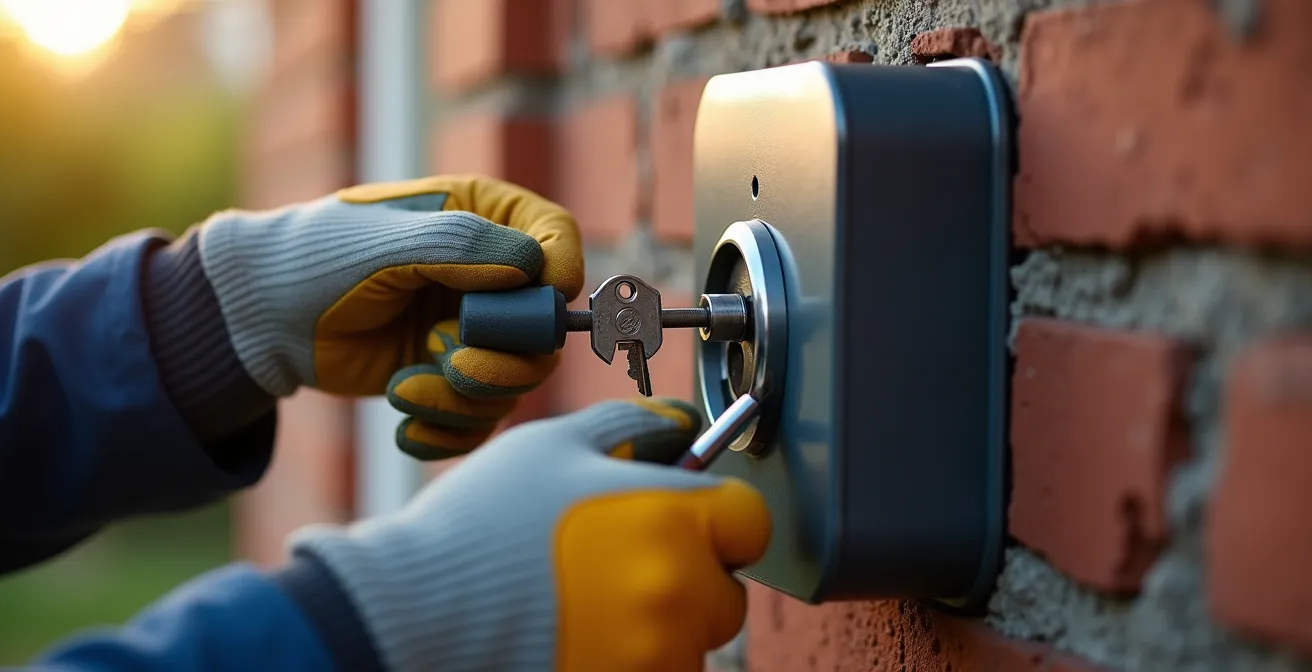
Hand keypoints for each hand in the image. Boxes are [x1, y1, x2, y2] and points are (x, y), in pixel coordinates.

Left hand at [197, 175, 582, 451]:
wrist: (266, 314)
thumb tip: (531, 267)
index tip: (550, 295)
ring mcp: (472, 333)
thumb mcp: (387, 241)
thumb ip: (459, 247)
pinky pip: (478, 419)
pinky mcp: (449, 381)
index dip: (561, 269)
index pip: (554, 237)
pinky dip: (448, 432)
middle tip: (454, 363)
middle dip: (506, 357)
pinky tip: (407, 429)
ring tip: (407, 393)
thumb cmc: (321, 256)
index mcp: (483, 220)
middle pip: (544, 327)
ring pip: (514, 381)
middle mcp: (489, 279)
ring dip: (466, 399)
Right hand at [287, 398, 772, 671]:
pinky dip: (630, 661)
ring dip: (659, 626)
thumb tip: (682, 425)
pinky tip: (577, 635)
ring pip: (690, 644)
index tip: (683, 520)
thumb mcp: (551, 447)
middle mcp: (676, 597)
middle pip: (725, 592)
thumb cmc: (480, 524)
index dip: (718, 516)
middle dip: (687, 576)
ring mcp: (653, 658)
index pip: (749, 523)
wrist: (413, 616)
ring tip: (588, 604)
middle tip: (619, 563)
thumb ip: (631, 426)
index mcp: (669, 522)